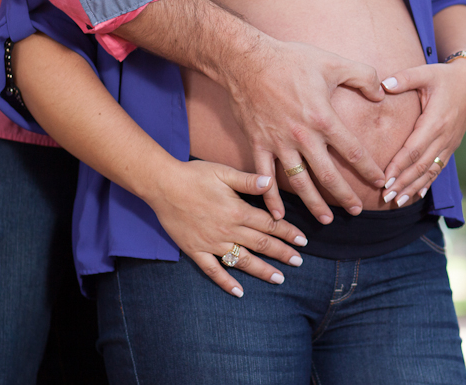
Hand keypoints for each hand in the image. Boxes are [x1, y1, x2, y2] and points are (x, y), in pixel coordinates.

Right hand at [147, 159, 307, 297]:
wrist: (162, 186)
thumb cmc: (195, 175)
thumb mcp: (224, 172)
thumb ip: (249, 180)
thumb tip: (271, 181)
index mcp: (237, 211)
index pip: (269, 224)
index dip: (288, 233)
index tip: (303, 241)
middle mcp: (227, 230)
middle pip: (261, 244)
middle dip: (282, 253)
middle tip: (299, 262)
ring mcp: (211, 243)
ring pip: (242, 261)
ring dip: (262, 270)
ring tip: (279, 278)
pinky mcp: (195, 250)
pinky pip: (213, 270)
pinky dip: (226, 282)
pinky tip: (239, 292)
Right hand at [225, 39, 386, 223]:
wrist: (245, 60)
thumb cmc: (291, 59)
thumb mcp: (333, 62)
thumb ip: (363, 76)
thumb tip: (381, 94)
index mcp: (323, 118)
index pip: (352, 151)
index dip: (368, 169)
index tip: (380, 181)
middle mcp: (302, 137)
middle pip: (328, 175)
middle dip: (344, 195)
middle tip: (357, 210)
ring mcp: (278, 143)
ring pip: (299, 182)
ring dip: (314, 203)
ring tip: (326, 220)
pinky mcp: (258, 144)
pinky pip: (264, 177)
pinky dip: (270, 198)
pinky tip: (278, 214)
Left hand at [379, 59, 465, 205]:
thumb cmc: (444, 76)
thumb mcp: (425, 72)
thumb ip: (404, 78)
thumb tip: (383, 85)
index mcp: (436, 120)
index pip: (414, 149)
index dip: (399, 166)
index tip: (385, 179)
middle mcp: (444, 136)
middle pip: (421, 165)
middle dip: (403, 183)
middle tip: (386, 197)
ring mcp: (449, 143)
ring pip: (430, 170)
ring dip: (413, 187)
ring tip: (397, 201)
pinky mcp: (451, 145)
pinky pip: (438, 167)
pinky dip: (427, 182)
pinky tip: (416, 194)